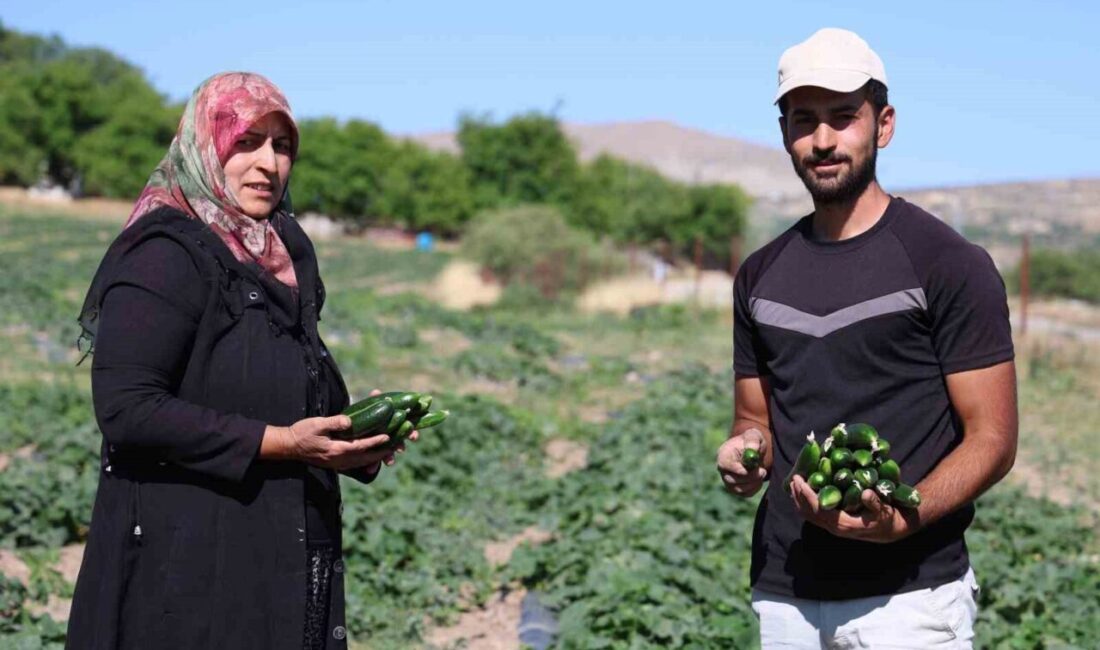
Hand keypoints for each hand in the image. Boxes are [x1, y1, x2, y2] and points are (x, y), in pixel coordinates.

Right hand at [268, 414, 393, 469]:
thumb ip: (334, 423)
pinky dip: (365, 460)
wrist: (288, 446)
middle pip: (365, 457)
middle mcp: (339, 460)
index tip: (388, 436)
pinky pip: (354, 463)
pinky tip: (370, 456)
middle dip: (380, 452)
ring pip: (361, 462)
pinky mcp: (334, 463)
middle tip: (395, 447)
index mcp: (336, 450)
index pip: (361, 446)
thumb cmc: (302, 432)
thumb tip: (349, 421)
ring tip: (386, 451)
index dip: (376, 441)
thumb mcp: (317, 424)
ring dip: (374, 457)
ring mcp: (337, 463)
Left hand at [364, 389, 419, 466]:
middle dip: (401, 446)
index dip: (411, 432)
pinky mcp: (369, 453)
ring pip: (386, 453)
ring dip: (388, 458)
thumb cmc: (362, 415)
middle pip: (398, 441)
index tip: (414, 437)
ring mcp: (379, 445)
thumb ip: (373, 401)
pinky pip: (372, 461)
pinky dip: (371, 465)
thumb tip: (376, 391)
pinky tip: (369, 469)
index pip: (406, 428)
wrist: (346, 428)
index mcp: (392, 424)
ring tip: (388, 462)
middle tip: (400, 450)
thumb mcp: (367, 408)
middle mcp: (388, 435)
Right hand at [717, 428, 767, 496]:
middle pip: (732, 480)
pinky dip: (755, 487)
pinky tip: (758, 478)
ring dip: (754, 482)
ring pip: (739, 489)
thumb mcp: (753, 435)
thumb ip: (752, 441)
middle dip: (750, 477)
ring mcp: (728, 481)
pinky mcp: (736, 489)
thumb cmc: (752, 442)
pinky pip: (745, 493)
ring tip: (761, 471)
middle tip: (763, 471)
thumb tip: (752, 449)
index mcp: (723, 454)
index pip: (725, 465)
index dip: (737, 469)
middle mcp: (723, 470)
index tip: (751, 468)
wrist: (754, 452)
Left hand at [788, 475, 918, 542]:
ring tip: (794, 484)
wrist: (894, 531)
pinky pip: (815, 516)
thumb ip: (874, 503)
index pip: (818, 508)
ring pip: (810, 515)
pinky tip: (804, 494)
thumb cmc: (888, 518)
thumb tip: (865, 493)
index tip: (798, 480)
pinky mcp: (835, 525)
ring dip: (800, 500)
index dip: (806, 494)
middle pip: (809, 512)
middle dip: (798, 495)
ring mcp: (834, 528)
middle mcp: (834, 528)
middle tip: (793, 477)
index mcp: (843, 524)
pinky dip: (806, 504)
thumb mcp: (884, 510)